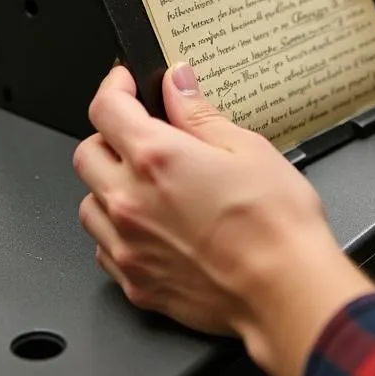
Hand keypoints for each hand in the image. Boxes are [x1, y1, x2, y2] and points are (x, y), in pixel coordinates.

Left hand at [74, 64, 374, 375]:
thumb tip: (177, 85)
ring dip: (108, 185)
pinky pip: (104, 247)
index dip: (114, 85)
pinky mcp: (135, 283)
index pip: (106, 108)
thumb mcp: (247, 148)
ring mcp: (128, 246)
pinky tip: (150, 226)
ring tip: (146, 184)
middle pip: (87, 153)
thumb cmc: (276, 225)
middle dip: (108, 136)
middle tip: (140, 134)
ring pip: (89, 202)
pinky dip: (117, 230)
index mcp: (156, 159)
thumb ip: (199, 115)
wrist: (287, 293)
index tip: (125, 81)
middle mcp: (130, 201)